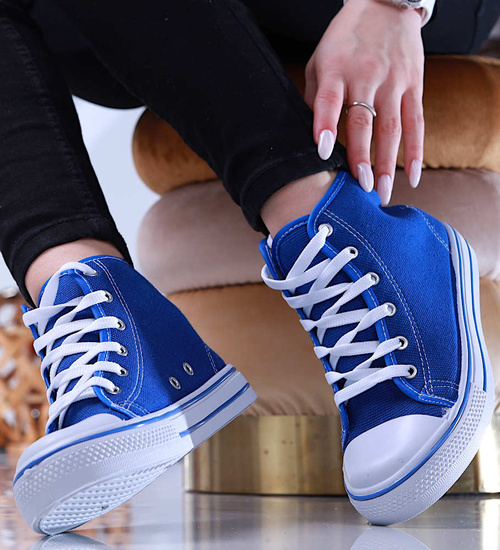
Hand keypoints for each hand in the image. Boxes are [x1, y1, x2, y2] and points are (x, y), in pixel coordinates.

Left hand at [305, 0, 424, 204]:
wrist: (385, 5)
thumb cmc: (344, 41)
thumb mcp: (319, 62)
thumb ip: (315, 98)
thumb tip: (310, 139)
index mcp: (336, 71)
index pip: (328, 101)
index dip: (325, 126)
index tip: (322, 152)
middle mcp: (366, 77)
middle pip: (364, 122)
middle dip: (361, 158)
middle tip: (360, 189)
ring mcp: (393, 82)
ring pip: (392, 128)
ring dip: (387, 164)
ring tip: (382, 193)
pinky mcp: (414, 85)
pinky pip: (416, 122)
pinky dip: (416, 151)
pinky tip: (412, 175)